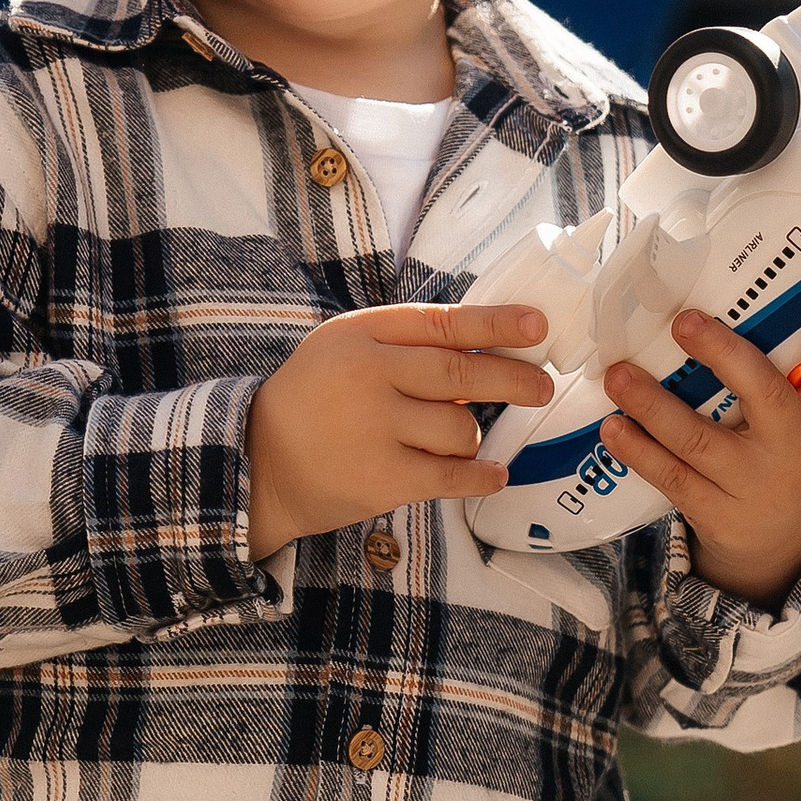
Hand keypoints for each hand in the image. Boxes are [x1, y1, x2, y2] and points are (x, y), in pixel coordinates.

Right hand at [246, 303, 555, 558]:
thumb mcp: (345, 346)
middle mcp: (369, 375)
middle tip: (541, 386)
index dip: (497, 325)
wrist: (258, 462)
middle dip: (512, 381)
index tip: (537, 325)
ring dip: (471, 436)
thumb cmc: (315, 398)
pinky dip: (479, 476)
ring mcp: (375, 428)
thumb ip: (405, 341)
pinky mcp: (381, 477)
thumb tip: (484, 345)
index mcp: (364, 334)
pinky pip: (451, 475)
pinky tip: (493, 475)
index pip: (444, 323)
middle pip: (461, 375)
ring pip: (459, 429)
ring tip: (457, 440)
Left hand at [601, 280, 800, 610]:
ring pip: (698, 439)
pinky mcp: (715, 511)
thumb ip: (795, 364)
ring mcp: (753, 482)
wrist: (784, 543)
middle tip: (683, 321)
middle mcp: (795, 444)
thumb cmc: (791, 451)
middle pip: (764, 394)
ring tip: (618, 375)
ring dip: (653, 405)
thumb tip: (760, 289)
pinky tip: (613, 427)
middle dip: (723, 355)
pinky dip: (638, 451)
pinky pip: (671, 476)